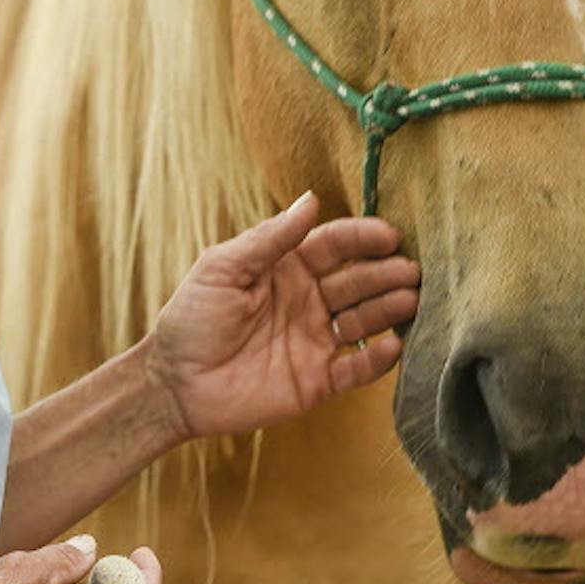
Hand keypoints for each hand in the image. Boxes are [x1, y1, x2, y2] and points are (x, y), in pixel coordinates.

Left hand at [147, 191, 418, 439]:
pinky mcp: (317, 381)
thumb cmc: (191, 318)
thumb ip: (269, 238)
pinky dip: (377, 360)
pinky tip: (393, 346)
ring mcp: (316, 340)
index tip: (389, 235)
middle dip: (385, 273)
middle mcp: (310, 301)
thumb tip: (311, 199)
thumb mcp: (223, 268)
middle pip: (358, 281)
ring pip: (364, 321)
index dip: (363, 239)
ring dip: (389, 310)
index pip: (335, 246)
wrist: (173, 384)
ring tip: (410, 300)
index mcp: (288, 268)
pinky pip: (356, 368)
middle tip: (411, 271)